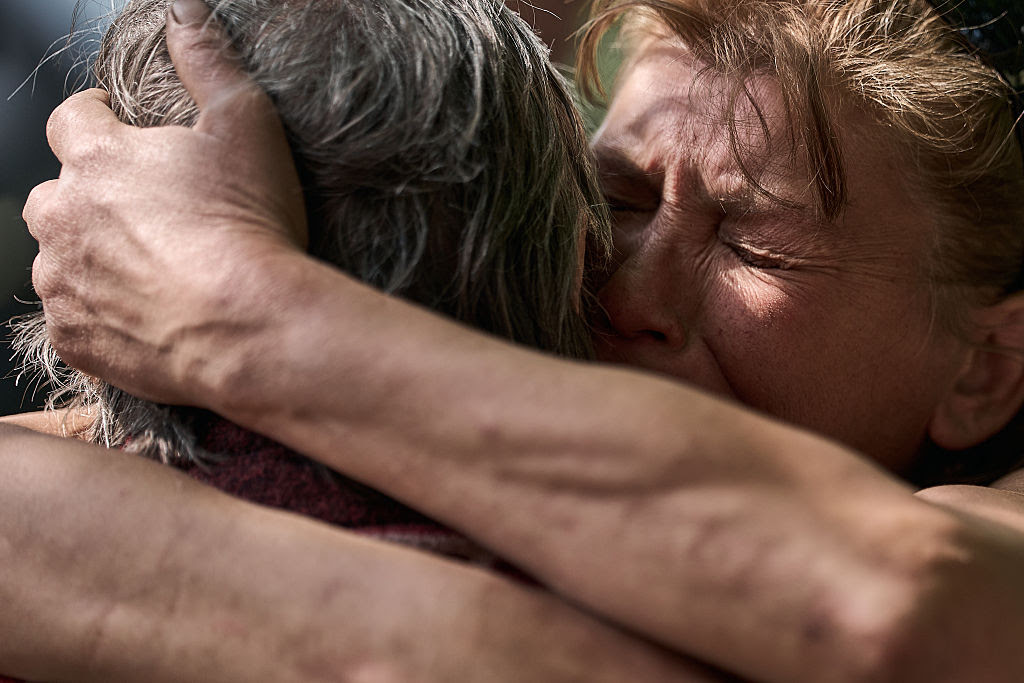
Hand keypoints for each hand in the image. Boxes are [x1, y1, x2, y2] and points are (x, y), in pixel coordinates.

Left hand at [23, 0, 306, 405]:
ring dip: (88, 255)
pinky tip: (143, 312)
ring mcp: (64, 281)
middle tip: (145, 212)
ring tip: (146, 268)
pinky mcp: (74, 337)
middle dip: (88, 196)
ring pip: (58, 257)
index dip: (96, 120)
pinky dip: (97, 312)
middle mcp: (64, 216)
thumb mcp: (245, 125)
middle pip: (55, 194)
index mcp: (97, 158)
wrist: (249, 326)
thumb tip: (184, 8)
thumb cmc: (250, 224)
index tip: (121, 130)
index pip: (71, 120)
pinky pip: (71, 317)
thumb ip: (208, 61)